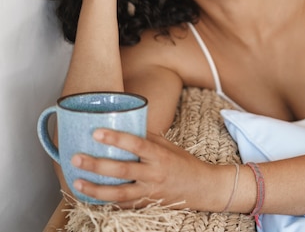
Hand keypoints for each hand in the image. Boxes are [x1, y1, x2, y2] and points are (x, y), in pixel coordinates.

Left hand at [70, 129, 212, 208]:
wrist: (202, 188)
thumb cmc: (184, 163)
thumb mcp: (169, 146)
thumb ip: (148, 138)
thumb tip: (124, 125)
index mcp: (161, 156)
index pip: (137, 145)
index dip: (116, 138)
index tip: (96, 132)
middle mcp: (154, 174)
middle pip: (122, 170)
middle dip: (97, 165)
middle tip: (76, 157)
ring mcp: (150, 192)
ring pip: (119, 193)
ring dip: (96, 189)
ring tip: (77, 181)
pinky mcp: (147, 204)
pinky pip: (123, 204)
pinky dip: (106, 201)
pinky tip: (90, 196)